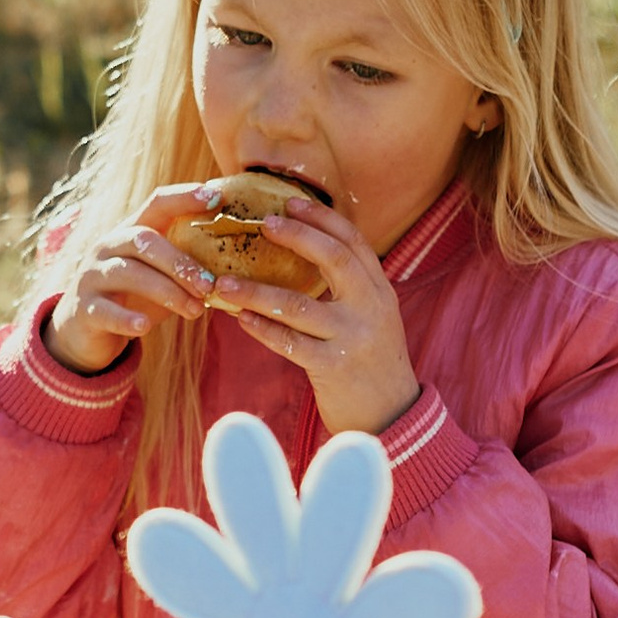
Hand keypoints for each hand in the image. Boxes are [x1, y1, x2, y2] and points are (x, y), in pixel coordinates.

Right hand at [42, 186, 225, 373]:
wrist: (85, 331)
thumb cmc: (133, 297)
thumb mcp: (160, 276)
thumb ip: (187, 266)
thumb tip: (240, 265)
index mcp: (130, 231)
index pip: (157, 203)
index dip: (185, 197)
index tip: (216, 196)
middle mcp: (107, 246)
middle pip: (144, 240)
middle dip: (181, 262)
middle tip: (210, 285)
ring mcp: (92, 276)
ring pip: (129, 274)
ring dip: (166, 291)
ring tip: (194, 311)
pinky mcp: (84, 308)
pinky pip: (106, 311)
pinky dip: (126, 318)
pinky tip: (144, 326)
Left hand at [188, 194, 421, 435]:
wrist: (392, 415)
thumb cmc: (370, 362)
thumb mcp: (371, 318)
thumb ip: (349, 288)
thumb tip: (307, 252)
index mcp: (380, 291)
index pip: (353, 242)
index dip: (322, 219)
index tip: (291, 202)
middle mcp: (371, 308)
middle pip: (334, 258)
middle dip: (297, 236)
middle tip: (263, 224)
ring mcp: (352, 338)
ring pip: (297, 305)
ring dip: (256, 291)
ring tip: (225, 282)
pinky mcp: (332, 367)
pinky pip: (288, 342)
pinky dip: (261, 328)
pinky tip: (240, 319)